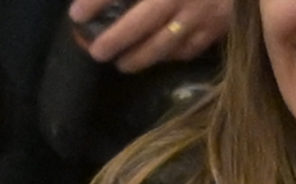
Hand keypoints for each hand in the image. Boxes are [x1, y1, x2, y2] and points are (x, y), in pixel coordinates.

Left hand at [72, 0, 228, 71]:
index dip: (95, 3)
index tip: (75, 15)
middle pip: (141, 24)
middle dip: (116, 40)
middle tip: (96, 53)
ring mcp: (202, 16)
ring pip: (166, 43)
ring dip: (141, 57)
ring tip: (123, 65)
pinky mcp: (220, 27)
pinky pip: (191, 48)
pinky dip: (173, 56)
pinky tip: (161, 58)